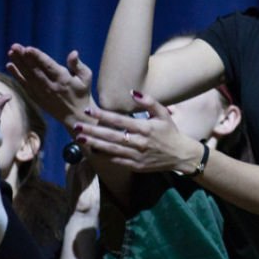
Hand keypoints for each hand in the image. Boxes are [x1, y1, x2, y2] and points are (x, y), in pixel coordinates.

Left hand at [7, 45, 94, 128]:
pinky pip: (25, 86)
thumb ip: (78, 65)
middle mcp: (51, 86)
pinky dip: (17, 76)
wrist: (76, 116)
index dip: (37, 57)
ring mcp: (42, 93)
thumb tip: (73, 53)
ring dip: (18, 64)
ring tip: (11, 52)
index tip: (28, 48)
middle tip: (14, 46)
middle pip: (35, 70)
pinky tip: (10, 66)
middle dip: (24, 58)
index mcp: (63, 79)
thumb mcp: (86, 77)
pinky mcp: (37, 98)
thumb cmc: (82, 93)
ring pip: (28, 77)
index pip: (48, 66)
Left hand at [74, 91, 205, 175]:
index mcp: (145, 128)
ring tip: (79, 138)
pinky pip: (116, 161)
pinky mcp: (135, 166)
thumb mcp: (164, 113)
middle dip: (92, 131)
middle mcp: (140, 143)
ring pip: (111, 149)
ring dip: (94, 144)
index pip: (120, 121)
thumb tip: (131, 92)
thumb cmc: (170, 132)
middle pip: (111, 136)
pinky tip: (92, 151)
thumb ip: (148, 101)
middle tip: (76, 125)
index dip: (103, 115)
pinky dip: (103, 156)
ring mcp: (137, 156)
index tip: (89, 110)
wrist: (181, 156)